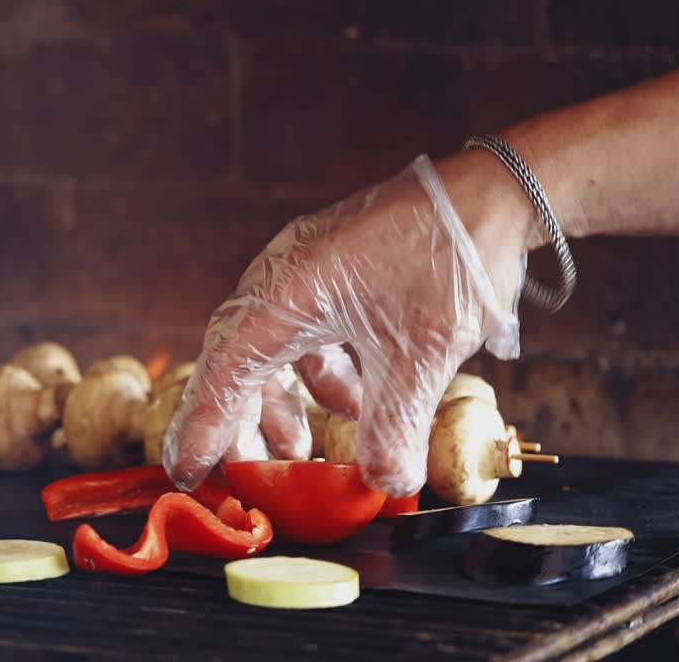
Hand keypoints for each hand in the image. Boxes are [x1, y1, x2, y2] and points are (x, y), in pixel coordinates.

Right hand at [162, 154, 527, 496]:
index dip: (203, 429)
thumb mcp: (422, 355)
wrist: (493, 193)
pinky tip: (355, 403)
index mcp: (285, 294)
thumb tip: (384, 485)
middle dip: (243, 424)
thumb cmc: (450, 260)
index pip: (225, 372)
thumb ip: (394, 427)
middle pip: (238, 361)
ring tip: (302, 449)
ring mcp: (305, 271)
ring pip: (271, 350)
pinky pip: (305, 333)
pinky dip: (320, 376)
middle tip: (253, 477)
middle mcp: (281, 278)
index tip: (185, 474)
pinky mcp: (332, 272)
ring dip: (283, 404)